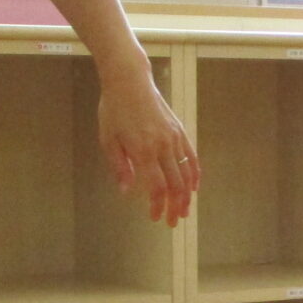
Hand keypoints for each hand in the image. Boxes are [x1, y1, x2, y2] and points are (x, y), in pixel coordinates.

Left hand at [97, 71, 197, 226]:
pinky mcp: (179, 131)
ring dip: (187, 195)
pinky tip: (193, 187)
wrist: (129, 81)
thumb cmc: (114, 109)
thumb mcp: (108, 139)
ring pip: (186, 173)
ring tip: (185, 209)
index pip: (157, 186)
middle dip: (175, 206)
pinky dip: (194, 174)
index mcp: (143, 150)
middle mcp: (162, 145)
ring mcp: (174, 138)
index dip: (158, 205)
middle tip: (173, 221)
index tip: (155, 217)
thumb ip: (120, 166)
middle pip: (175, 184)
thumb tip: (126, 191)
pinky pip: (192, 156)